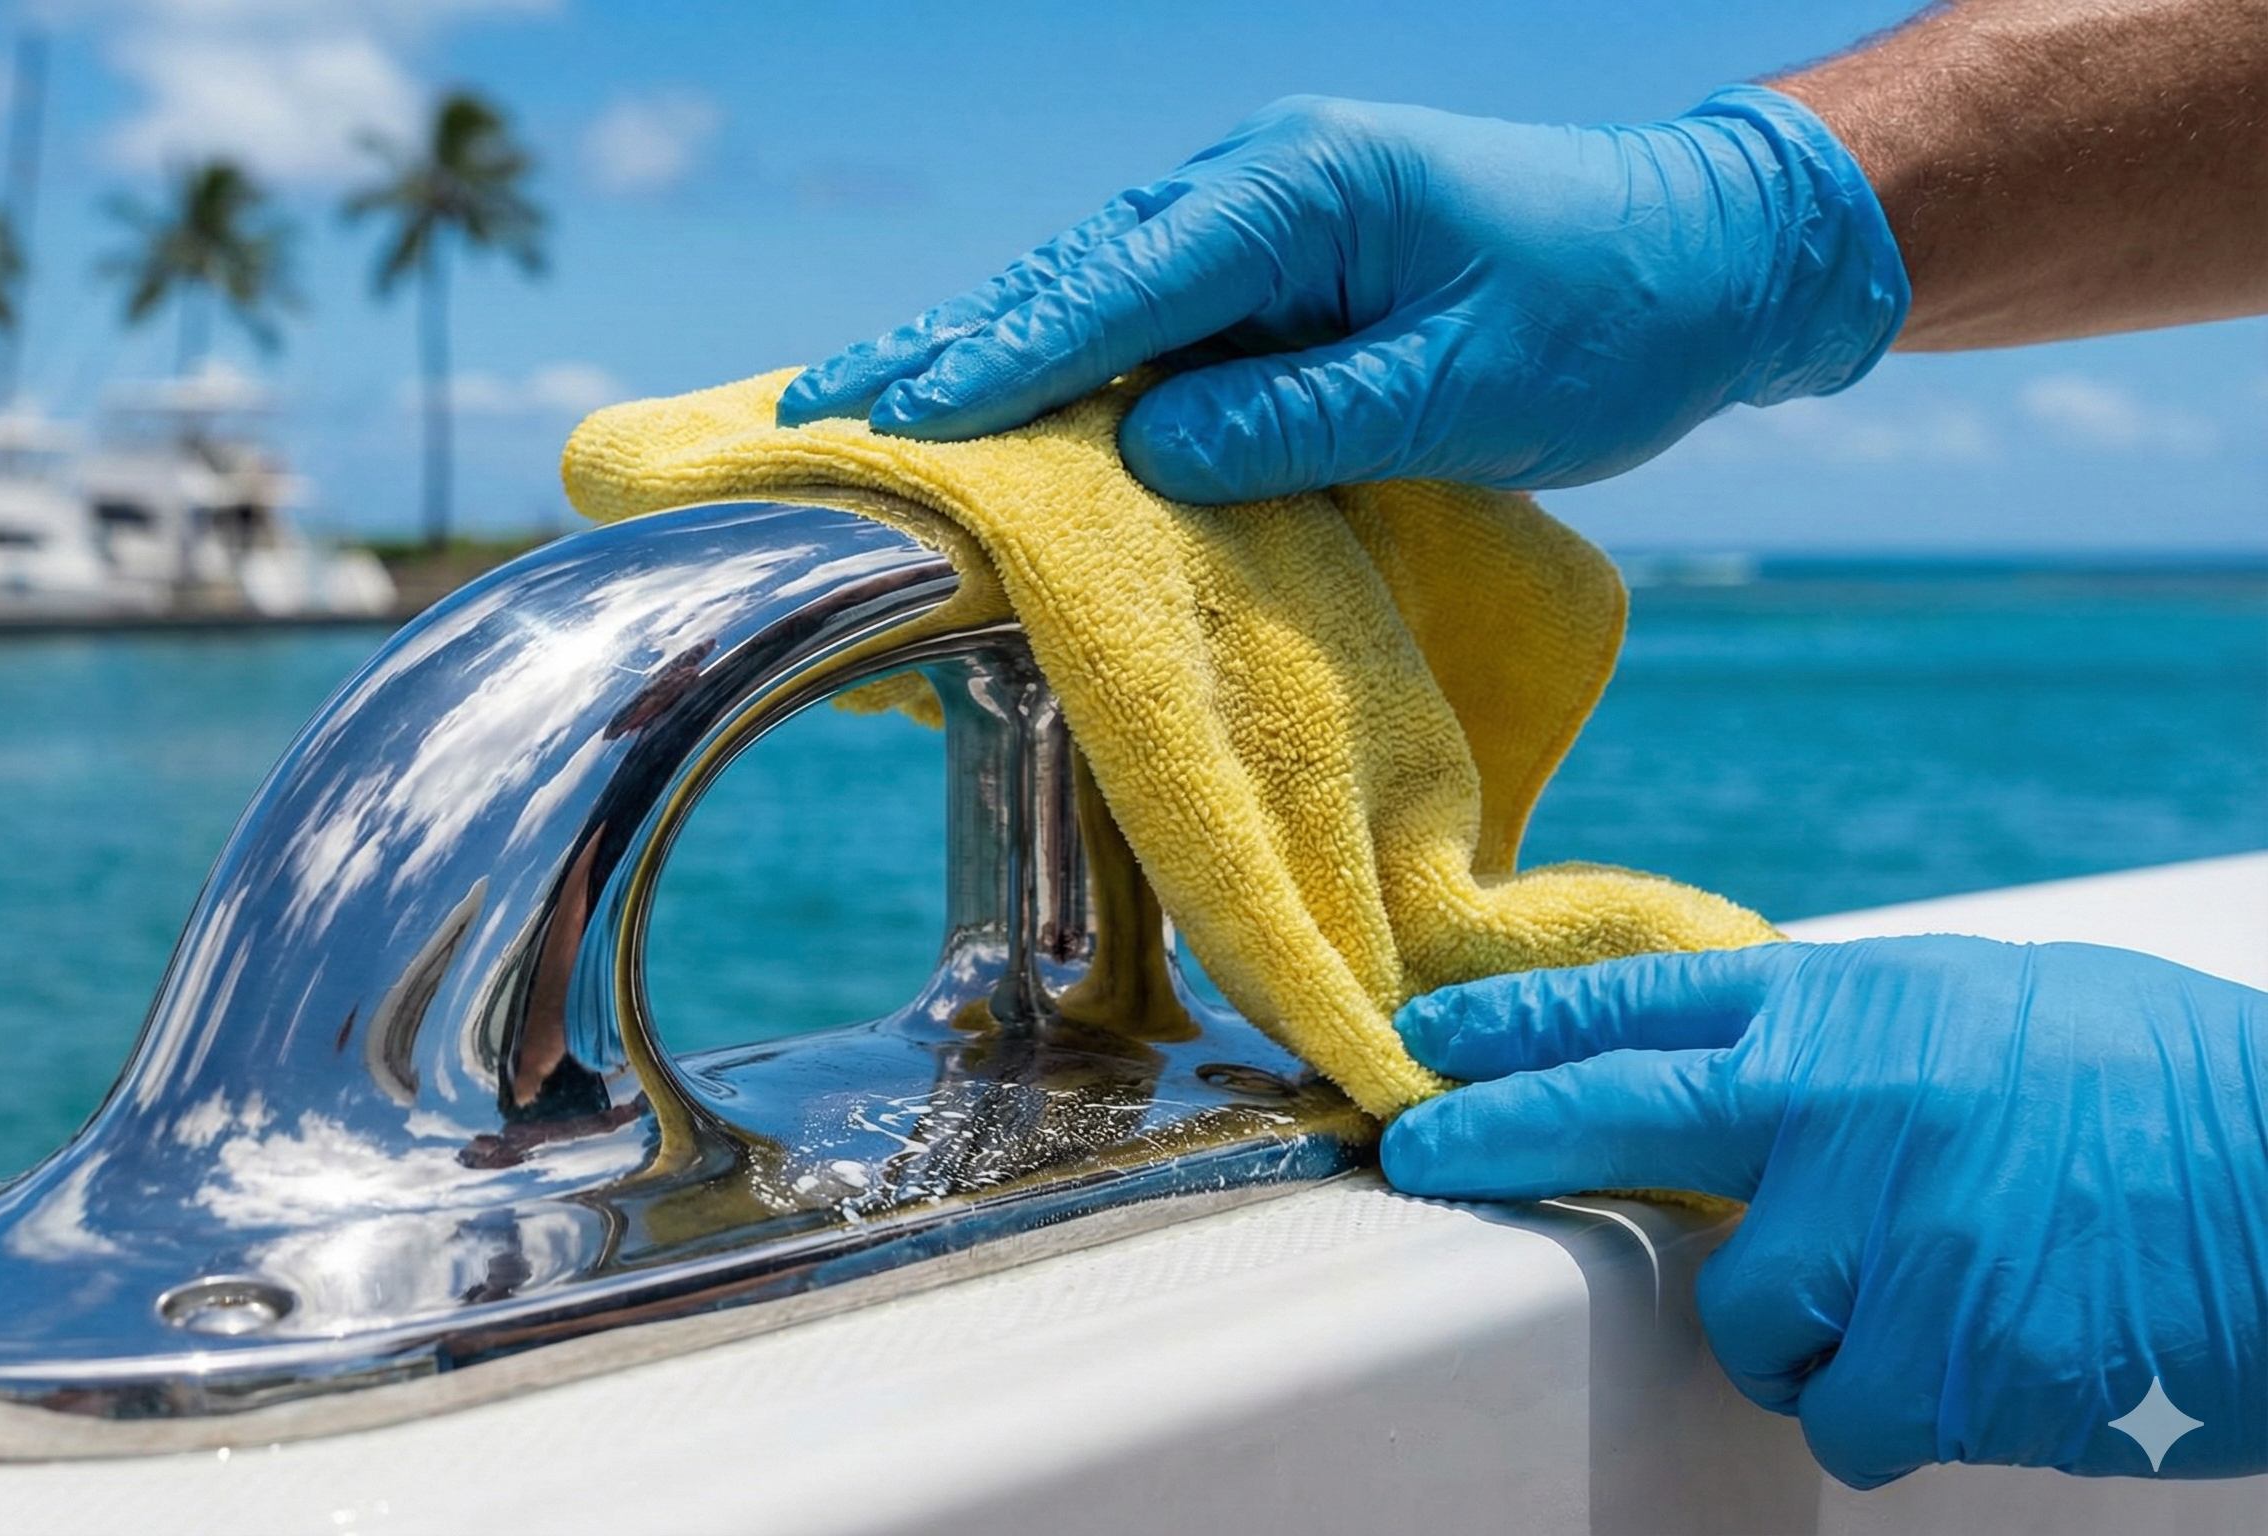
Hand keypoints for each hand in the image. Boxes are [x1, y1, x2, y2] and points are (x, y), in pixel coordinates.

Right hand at [779, 88, 1907, 500]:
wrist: (1714, 255)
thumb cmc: (1611, 322)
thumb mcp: (1465, 391)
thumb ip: (1300, 422)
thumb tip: (1148, 449)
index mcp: (1303, 192)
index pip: (1119, 288)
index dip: (1002, 363)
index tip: (896, 424)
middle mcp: (1259, 183)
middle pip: (1067, 274)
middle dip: (941, 346)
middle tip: (811, 408)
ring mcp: (1264, 216)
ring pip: (1087, 287)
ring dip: (976, 348)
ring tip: (859, 402)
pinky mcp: (1278, 262)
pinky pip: (1138, 310)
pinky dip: (1052, 353)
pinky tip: (986, 394)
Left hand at [1381, 937, 2267, 1486]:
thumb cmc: (2159, 1091)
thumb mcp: (1980, 1011)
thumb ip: (1843, 1040)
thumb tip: (1729, 1065)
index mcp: (1855, 1012)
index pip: (1639, 1006)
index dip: (1516, 1024)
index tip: (1426, 1039)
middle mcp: (1843, 1114)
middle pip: (1610, 1118)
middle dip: (1492, 1137)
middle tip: (1414, 1152)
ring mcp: (1886, 1243)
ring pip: (1749, 1324)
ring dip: (1810, 1333)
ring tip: (1935, 1290)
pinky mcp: (1942, 1367)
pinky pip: (1854, 1417)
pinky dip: (1900, 1405)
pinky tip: (1989, 1355)